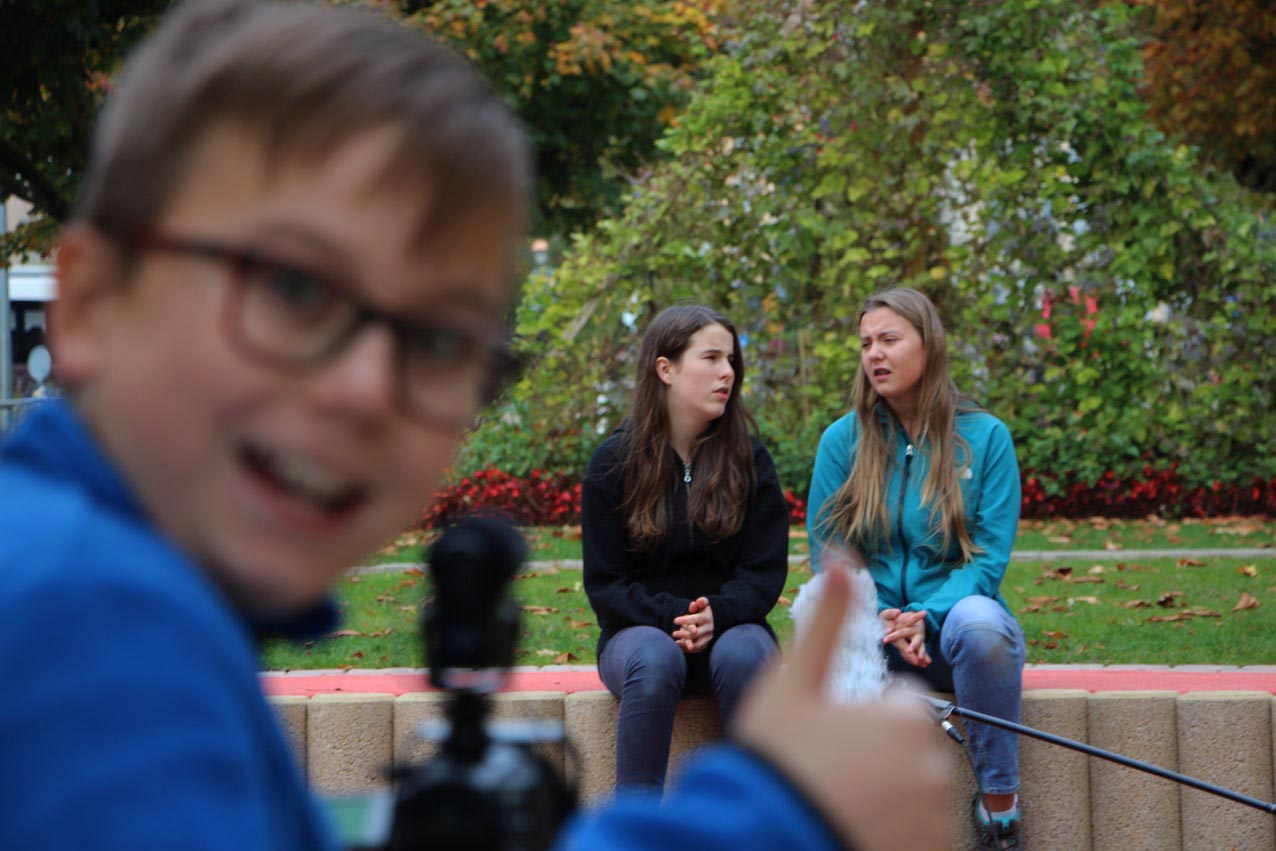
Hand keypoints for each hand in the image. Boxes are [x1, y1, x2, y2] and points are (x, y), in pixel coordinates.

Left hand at [672, 596, 713, 653]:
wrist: (713, 622)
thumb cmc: (704, 612)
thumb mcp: (704, 605)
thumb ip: (701, 602)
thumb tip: (693, 604)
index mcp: (707, 618)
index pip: (696, 619)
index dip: (686, 620)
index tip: (675, 620)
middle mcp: (708, 629)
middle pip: (696, 634)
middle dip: (684, 634)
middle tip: (674, 633)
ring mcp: (707, 638)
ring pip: (697, 644)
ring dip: (686, 644)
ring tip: (676, 642)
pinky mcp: (704, 644)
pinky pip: (696, 649)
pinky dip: (687, 648)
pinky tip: (678, 644)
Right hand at [732, 565, 953, 850]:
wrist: (765, 838)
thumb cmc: (776, 759)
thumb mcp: (791, 683)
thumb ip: (828, 622)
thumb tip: (842, 556)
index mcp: (906, 717)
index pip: (898, 707)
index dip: (860, 722)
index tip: (826, 743)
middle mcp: (935, 766)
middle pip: (909, 753)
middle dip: (878, 762)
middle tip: (827, 778)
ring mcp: (938, 819)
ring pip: (915, 797)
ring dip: (888, 801)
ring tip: (836, 808)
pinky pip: (922, 835)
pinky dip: (896, 833)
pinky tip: (852, 830)